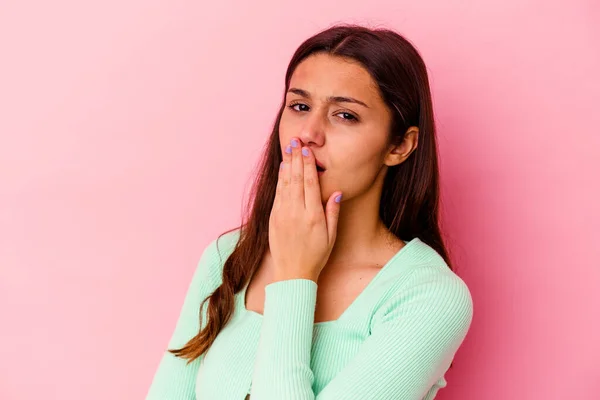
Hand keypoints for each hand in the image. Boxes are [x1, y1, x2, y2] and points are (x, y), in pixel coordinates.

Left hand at [268, 137, 342, 282]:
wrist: (292, 273)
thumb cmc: (316, 256)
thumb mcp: (331, 237)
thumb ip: (333, 213)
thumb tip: (336, 192)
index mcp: (313, 216)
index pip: (311, 183)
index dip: (309, 165)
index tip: (307, 150)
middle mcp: (296, 212)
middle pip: (296, 179)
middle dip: (296, 158)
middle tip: (296, 141)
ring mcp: (283, 214)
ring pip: (285, 184)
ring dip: (287, 164)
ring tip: (288, 149)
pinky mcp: (274, 218)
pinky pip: (278, 194)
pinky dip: (280, 179)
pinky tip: (282, 169)